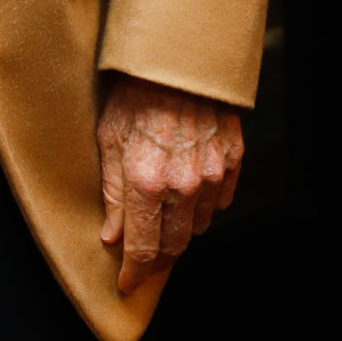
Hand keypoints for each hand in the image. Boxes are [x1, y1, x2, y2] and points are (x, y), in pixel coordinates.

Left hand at [97, 73, 243, 294]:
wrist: (178, 57)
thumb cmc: (135, 92)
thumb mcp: (109, 139)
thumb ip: (113, 193)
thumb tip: (112, 236)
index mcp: (146, 181)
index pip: (143, 248)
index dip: (134, 272)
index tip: (126, 283)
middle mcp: (183, 184)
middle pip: (174, 245)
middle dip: (156, 260)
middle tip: (143, 262)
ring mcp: (212, 174)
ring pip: (198, 226)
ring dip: (180, 233)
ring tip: (162, 224)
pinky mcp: (232, 161)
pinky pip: (220, 202)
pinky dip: (203, 208)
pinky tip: (187, 198)